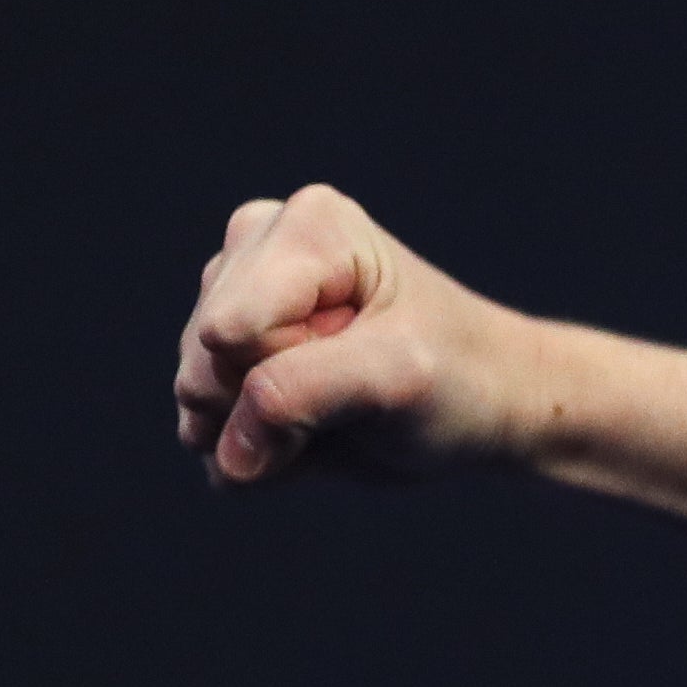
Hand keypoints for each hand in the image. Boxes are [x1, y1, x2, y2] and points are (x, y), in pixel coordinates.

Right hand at [172, 186, 528, 483]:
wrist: (487, 404)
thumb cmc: (460, 375)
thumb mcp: (400, 376)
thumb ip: (301, 392)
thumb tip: (220, 457)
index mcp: (304, 229)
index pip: (233, 331)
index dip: (296, 368)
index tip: (367, 358)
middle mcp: (253, 252)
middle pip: (208, 362)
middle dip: (276, 403)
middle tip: (355, 396)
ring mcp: (230, 303)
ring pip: (199, 399)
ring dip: (268, 433)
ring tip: (338, 411)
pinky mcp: (224, 358)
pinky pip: (207, 432)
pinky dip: (260, 452)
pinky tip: (311, 432)